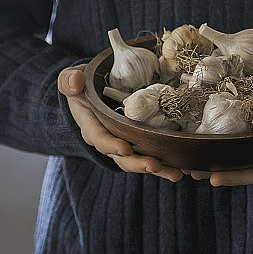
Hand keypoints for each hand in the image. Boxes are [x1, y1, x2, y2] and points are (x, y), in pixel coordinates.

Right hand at [57, 65, 183, 181]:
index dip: (111, 145)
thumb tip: (75, 81)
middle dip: (138, 163)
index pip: (99, 138)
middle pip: (122, 157)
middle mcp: (108, 139)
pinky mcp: (139, 141)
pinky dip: (167, 163)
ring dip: (157, 168)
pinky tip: (183, 168)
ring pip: (139, 160)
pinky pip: (152, 154)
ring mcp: (124, 142)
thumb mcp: (71, 80)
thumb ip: (69, 81)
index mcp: (91, 125)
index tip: (125, 148)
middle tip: (154, 165)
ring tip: (175, 173)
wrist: (92, 92)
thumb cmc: (82, 86)